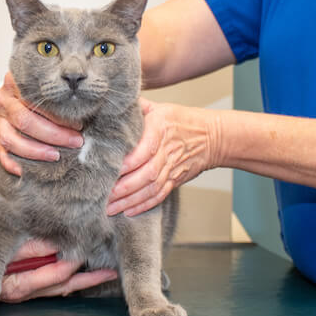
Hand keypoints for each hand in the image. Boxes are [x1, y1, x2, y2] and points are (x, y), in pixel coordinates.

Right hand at [0, 72, 81, 175]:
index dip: (57, 114)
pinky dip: (13, 163)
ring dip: (36, 151)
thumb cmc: (39, 94)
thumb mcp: (47, 87)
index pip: (36, 99)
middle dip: (53, 134)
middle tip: (76, 141)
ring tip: (57, 156)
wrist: (12, 97)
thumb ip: (58, 94)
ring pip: (11, 139)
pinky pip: (1, 153)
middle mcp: (4, 101)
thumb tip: (87, 106)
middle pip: (25, 120)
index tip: (78, 123)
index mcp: (16, 83)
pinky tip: (27, 171)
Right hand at [0, 234, 115, 300]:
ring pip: (59, 289)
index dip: (72, 264)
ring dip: (83, 282)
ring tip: (107, 271)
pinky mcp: (23, 288)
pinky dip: (69, 281)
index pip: (50, 274)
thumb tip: (53, 245)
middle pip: (61, 286)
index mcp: (13, 283)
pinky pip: (50, 288)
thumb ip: (21, 250)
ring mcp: (23, 292)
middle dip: (86, 279)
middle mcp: (21, 292)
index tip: (90, 252)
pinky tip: (83, 272)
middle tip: (112, 268)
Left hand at [107, 99, 214, 216]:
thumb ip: (137, 108)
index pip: (143, 150)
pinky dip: (144, 205)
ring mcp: (172, 168)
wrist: (212, 136)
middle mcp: (167, 151)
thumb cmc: (183, 120)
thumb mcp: (161, 108)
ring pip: (151, 188)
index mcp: (160, 130)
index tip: (107, 170)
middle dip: (124, 188)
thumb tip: (115, 104)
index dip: (126, 164)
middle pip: (146, 174)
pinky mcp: (176, 180)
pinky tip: (128, 211)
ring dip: (130, 200)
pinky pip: (160, 195)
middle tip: (103, 195)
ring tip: (110, 208)